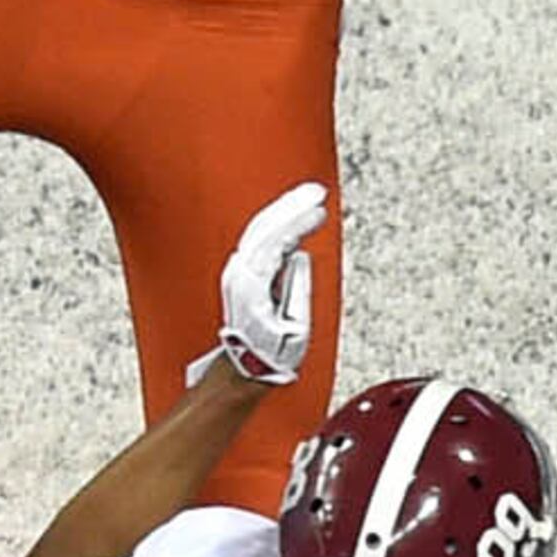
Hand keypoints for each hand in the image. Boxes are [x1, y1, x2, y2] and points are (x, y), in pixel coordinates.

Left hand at [213, 181, 327, 385]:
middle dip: (290, 205)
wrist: (246, 365)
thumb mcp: (295, 324)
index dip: (298, 221)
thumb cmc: (270, 351)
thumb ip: (297, 287)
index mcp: (252, 283)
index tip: (319, 208)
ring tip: (308, 197)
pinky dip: (277, 224)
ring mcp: (237, 271)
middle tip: (315, 191)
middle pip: (264, 227)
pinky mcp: (242, 273)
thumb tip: (299, 257)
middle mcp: (239, 272)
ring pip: (260, 230)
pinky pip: (260, 240)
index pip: (276, 240)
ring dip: (284, 210)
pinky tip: (292, 218)